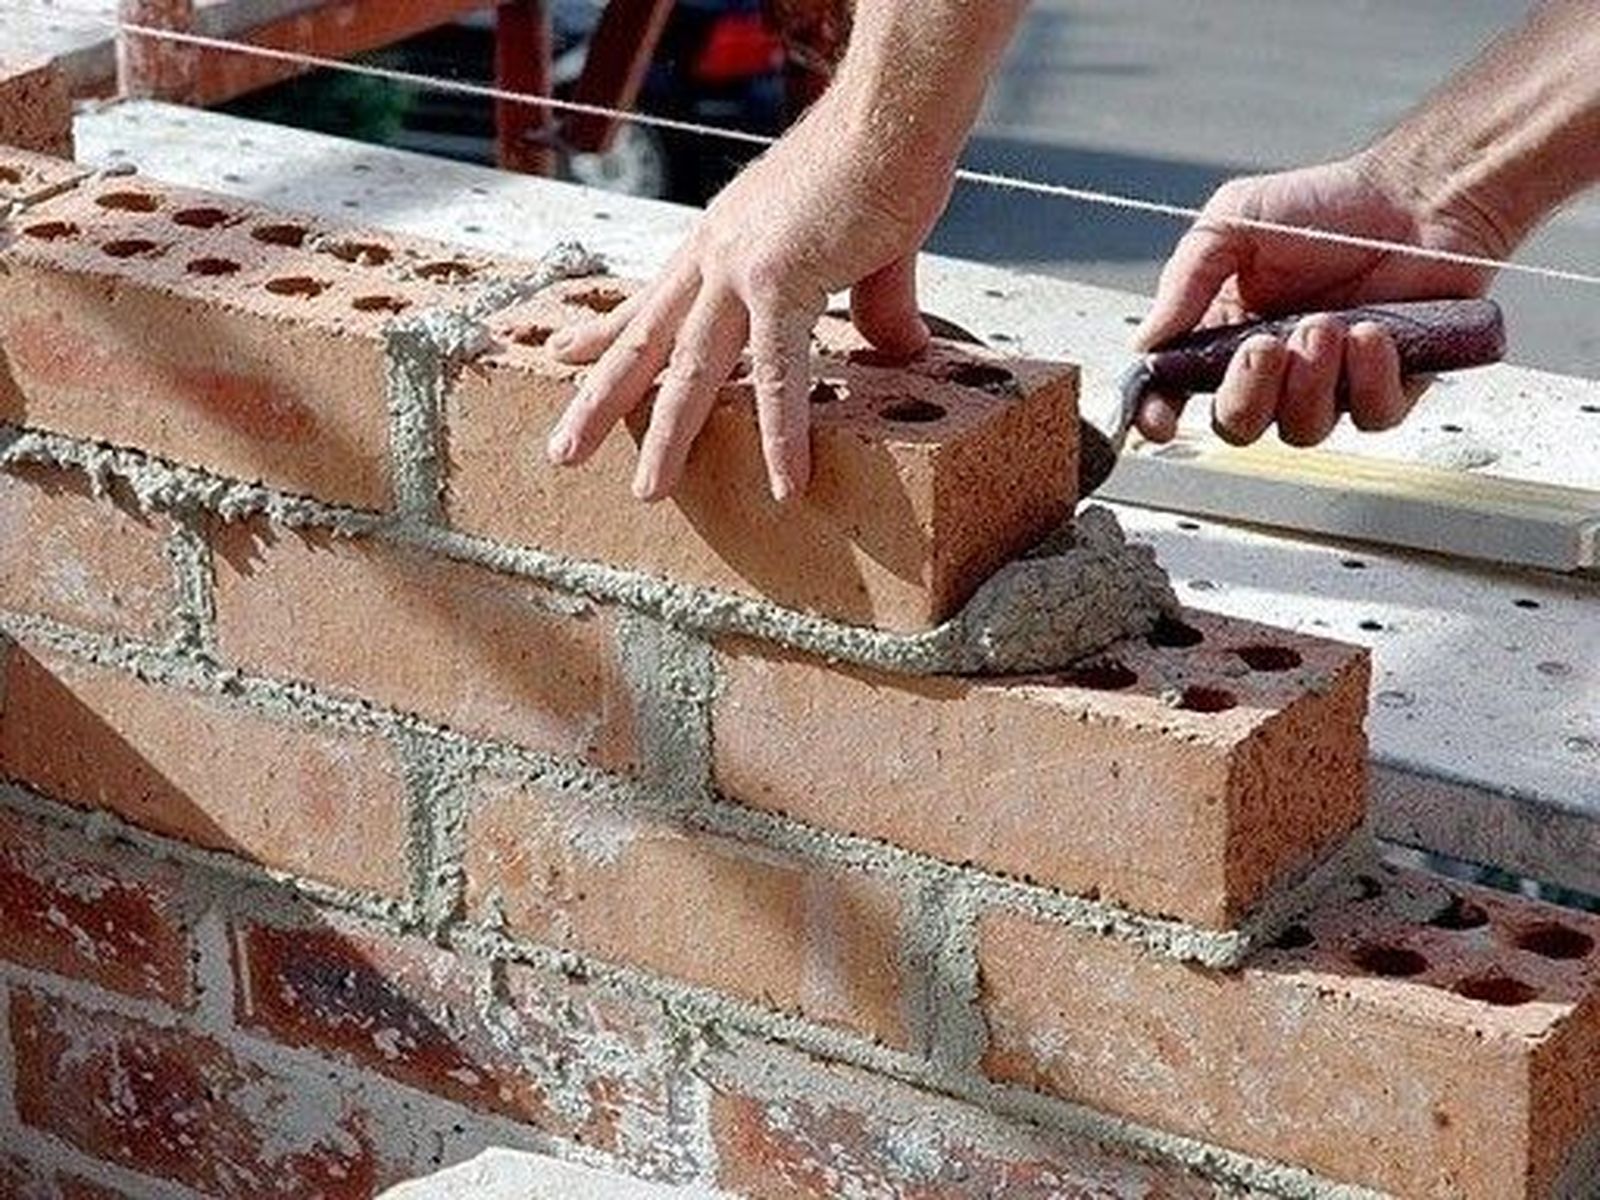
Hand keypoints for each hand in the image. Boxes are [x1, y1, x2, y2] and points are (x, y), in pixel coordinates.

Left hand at [544, 87, 952, 501]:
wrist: (892, 113)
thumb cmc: (878, 163)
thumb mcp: (862, 249)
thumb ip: (873, 309)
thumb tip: (902, 352)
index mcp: (721, 241)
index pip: (651, 299)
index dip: (605, 331)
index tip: (566, 355)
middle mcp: (715, 256)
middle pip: (644, 341)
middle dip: (599, 400)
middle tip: (562, 450)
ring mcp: (741, 269)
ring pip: (689, 368)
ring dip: (666, 434)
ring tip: (648, 491)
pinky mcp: (785, 281)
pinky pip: (780, 373)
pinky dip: (783, 432)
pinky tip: (787, 482)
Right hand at [1134, 155, 1500, 446]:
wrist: (1418, 195)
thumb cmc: (1328, 204)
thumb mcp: (1232, 222)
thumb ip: (1184, 282)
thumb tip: (1146, 343)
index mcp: (1225, 335)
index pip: (1179, 393)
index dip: (1162, 414)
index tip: (1162, 419)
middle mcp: (1274, 370)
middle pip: (1238, 426)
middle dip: (1248, 393)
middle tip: (1268, 345)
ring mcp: (1331, 384)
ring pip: (1302, 430)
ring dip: (1311, 381)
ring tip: (1329, 324)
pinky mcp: (1389, 387)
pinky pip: (1371, 416)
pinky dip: (1369, 378)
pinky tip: (1373, 332)